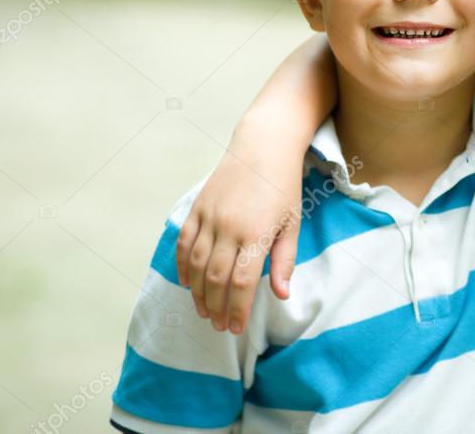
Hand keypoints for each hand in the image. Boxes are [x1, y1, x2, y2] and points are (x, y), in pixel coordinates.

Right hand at [175, 125, 302, 333]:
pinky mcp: (197, 208)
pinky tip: (187, 283)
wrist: (263, 146)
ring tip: (204, 311)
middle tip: (220, 326)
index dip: (238, 310)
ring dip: (197, 293)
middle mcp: (229, 227)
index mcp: (257, 232)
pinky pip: (183, 243)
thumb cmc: (284, 186)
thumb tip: (281, 295)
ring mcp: (209, 217)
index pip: (242, 283)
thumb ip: (285, 260)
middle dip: (217, 308)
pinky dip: (182, 267)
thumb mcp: (292, 222)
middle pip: (215, 279)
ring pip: (195, 265)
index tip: (237, 329)